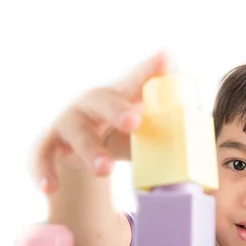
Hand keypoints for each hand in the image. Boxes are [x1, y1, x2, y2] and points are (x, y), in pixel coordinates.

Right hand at [32, 51, 170, 193]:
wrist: (79, 149)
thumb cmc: (118, 134)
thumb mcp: (142, 133)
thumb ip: (166, 136)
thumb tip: (204, 156)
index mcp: (121, 96)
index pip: (139, 80)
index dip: (153, 69)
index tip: (169, 58)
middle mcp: (92, 103)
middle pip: (103, 101)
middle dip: (117, 110)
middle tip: (134, 121)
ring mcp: (67, 122)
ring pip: (76, 131)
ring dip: (90, 150)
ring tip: (105, 170)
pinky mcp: (47, 144)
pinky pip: (42, 156)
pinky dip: (43, 171)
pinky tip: (49, 188)